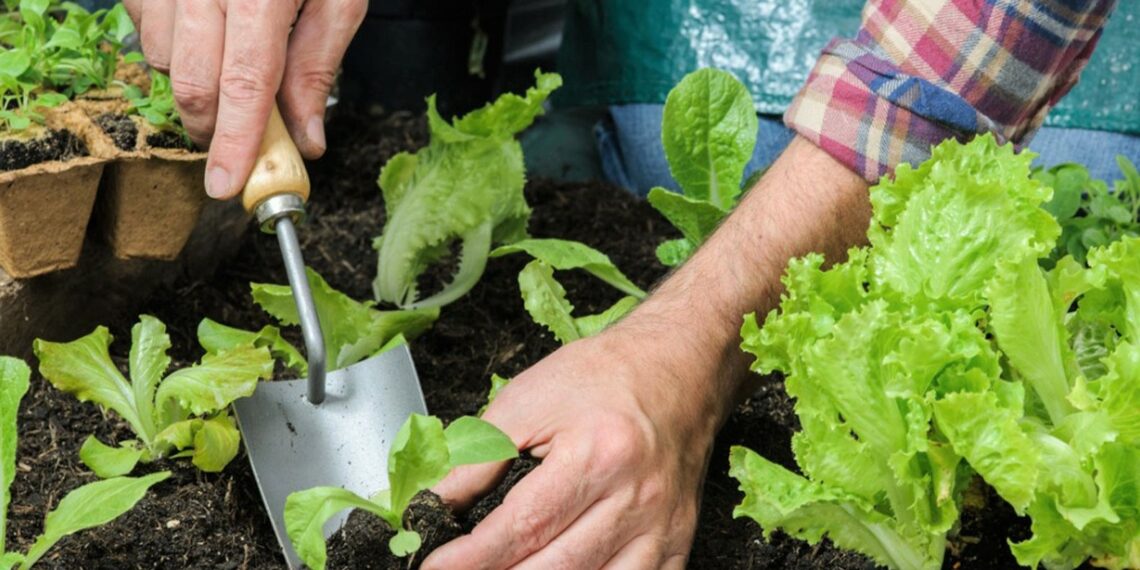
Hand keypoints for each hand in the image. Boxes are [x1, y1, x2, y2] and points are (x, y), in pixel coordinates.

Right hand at [122, 0, 366, 198]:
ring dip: (198, 83)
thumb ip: (318, 67)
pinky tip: (207, 35)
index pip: (244, 84)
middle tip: (241, 142)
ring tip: (235, 64)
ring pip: (165, 59)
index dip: (234, 142)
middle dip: (215, 127)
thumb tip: (307, 140)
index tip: (227, 185)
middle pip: (194, 82)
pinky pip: (145, 28)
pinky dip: (173, 48)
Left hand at [425, 331, 722, 568]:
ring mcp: (662, 528)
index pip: (521, 526)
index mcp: (597, 455)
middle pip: (556, 567)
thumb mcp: (528, 399)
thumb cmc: (606, 376)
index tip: (433, 566)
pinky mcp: (677, 543)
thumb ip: (477, 456)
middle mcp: (636, 498)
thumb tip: (434, 502)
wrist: (679, 367)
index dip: (470, 558)